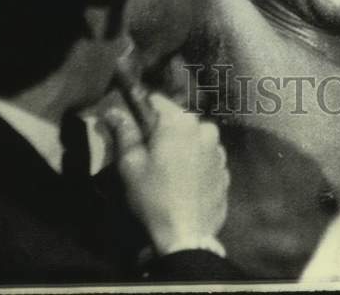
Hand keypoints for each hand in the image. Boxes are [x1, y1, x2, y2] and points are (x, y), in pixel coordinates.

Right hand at [104, 92, 228, 256]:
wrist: (186, 237)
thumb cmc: (153, 197)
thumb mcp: (130, 165)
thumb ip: (124, 133)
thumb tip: (114, 111)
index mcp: (181, 122)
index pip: (158, 101)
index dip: (143, 110)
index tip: (133, 126)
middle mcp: (206, 128)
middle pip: (179, 121)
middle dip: (165, 132)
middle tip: (150, 155)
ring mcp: (220, 150)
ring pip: (195, 139)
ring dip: (183, 147)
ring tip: (169, 172)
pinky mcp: (226, 171)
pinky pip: (207, 159)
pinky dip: (197, 164)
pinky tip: (185, 184)